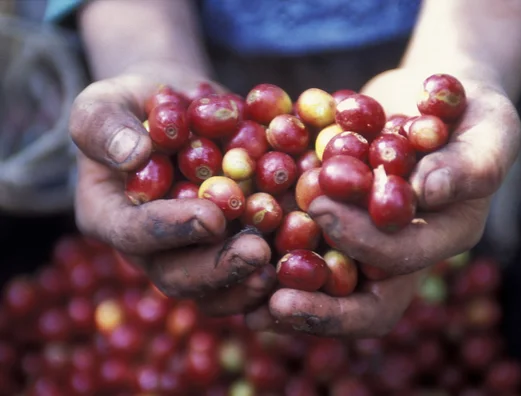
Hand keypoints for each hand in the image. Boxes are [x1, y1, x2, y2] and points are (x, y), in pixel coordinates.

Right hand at [69, 71, 275, 315]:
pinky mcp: (222, 250)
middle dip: (217, 269)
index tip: (211, 216)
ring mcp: (188, 254)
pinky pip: (242, 276)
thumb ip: (105, 124)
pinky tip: (300, 261)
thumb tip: (131, 154)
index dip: (171, 229)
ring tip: (280, 267)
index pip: (133, 233)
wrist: (179, 112)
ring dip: (246, 283)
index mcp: (109, 216)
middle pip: (175, 275)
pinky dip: (271, 272)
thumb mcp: (105, 102)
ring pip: (212, 290)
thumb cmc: (136, 105)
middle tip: (258, 252)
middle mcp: (148, 248)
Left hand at [246, 68, 520, 336]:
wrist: (437, 96)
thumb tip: (430, 190)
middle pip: (361, 299)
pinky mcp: (339, 221)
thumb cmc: (476, 111)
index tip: (321, 213)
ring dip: (286, 295)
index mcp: (443, 238)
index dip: (363, 245)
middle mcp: (403, 250)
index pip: (402, 261)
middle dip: (318, 300)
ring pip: (326, 286)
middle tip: (270, 291)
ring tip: (245, 301)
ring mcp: (367, 240)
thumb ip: (471, 165)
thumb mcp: (491, 131)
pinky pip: (305, 250)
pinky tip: (240, 253)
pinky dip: (273, 254)